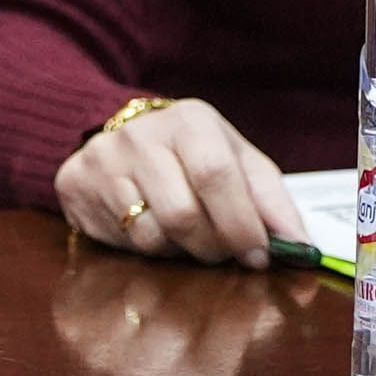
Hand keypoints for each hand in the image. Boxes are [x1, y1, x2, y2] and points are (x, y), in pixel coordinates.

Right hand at [53, 97, 307, 266]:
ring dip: (178, 250)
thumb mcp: (237, 162)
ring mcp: (102, 158)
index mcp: (189, 120)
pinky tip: (149, 226)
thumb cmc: (192, 155)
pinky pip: (119, 239)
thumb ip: (271, 201)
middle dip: (211, 247)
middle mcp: (140, 134)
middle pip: (183, 214)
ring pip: (150, 234)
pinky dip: (144, 247)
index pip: (216, 175)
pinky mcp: (74, 183)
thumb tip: (301, 247)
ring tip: (184, 235)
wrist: (121, 133)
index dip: (241, 224)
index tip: (257, 255)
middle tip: (220, 251)